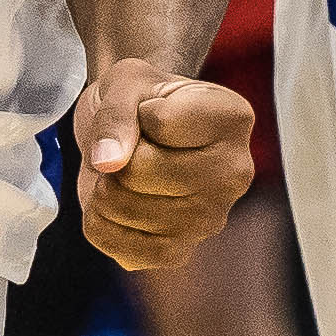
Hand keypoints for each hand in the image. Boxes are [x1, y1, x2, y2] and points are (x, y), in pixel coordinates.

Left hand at [74, 59, 255, 270]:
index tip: (152, 109)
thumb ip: (116, 115)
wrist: (137, 127)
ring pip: (121, 207)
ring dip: (103, 184)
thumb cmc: (141, 98)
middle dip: (116, 155)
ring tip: (126, 170)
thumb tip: (107, 163)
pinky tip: (121, 199)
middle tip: (131, 145)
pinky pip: (115, 244)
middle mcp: (234, 176)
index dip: (137, 113)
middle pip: (139, 172)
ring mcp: (209, 220)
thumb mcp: (125, 82)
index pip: (160, 124)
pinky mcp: (178, 253)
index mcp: (233, 120)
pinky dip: (101, 221)